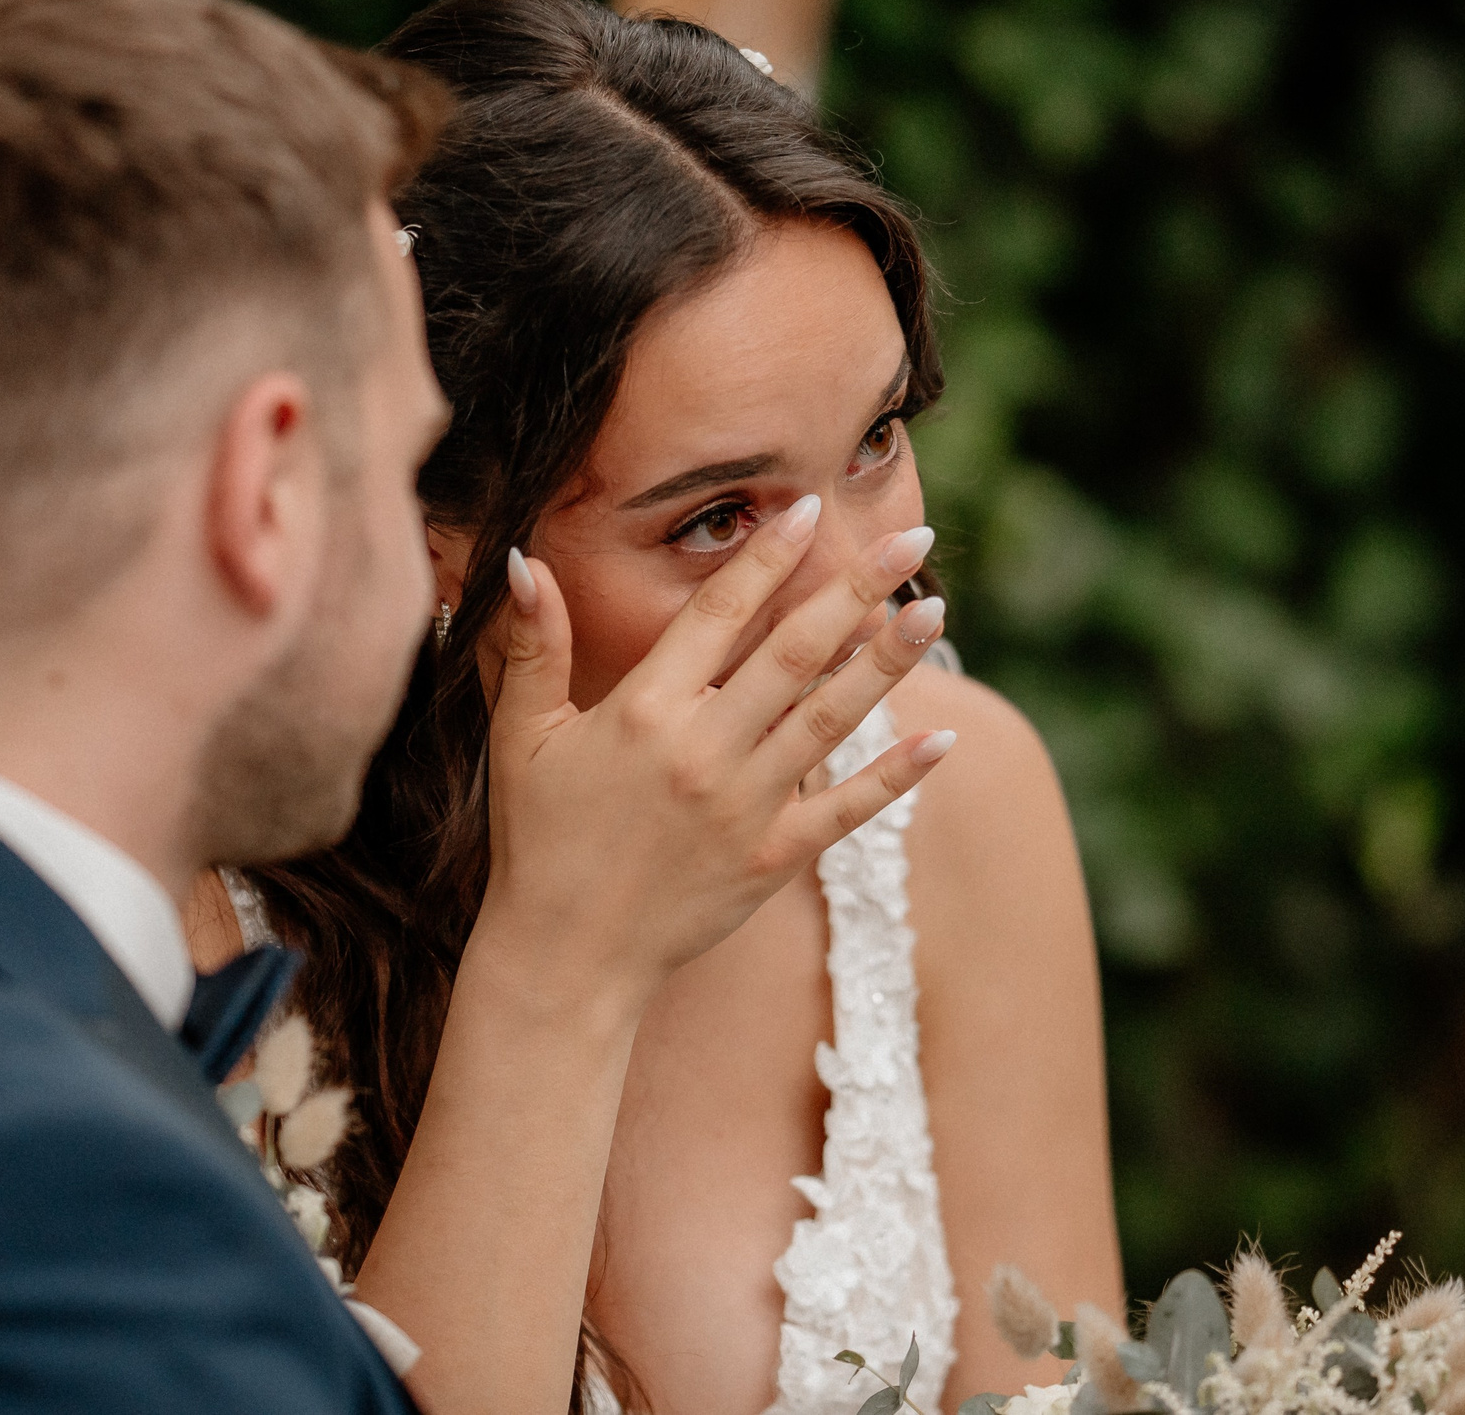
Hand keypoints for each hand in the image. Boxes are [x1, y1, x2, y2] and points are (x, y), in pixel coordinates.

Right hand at [474, 495, 954, 1012]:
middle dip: (855, 590)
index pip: (718, 613)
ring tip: (931, 609)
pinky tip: (942, 738)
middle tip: (908, 539)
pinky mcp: (771, 858)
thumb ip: (534, 645)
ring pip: (830, 717)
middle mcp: (703, 750)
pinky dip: (896, 774)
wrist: (564, 956)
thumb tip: (523, 561)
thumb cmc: (539, 839)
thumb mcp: (521, 735)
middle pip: (794, 652)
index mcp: (644, 709)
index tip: (808, 508)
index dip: (766, 557)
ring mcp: (745, 806)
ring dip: (886, 661)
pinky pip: (846, 807)